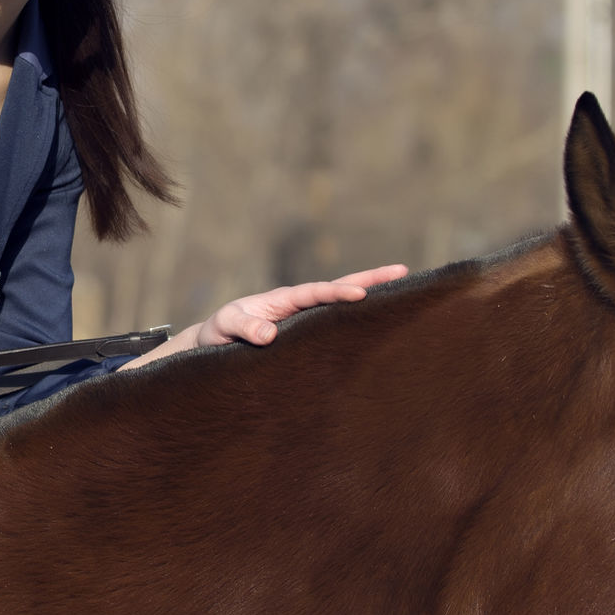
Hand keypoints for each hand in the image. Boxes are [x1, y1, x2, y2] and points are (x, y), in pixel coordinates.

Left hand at [195, 266, 410, 346]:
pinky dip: (356, 321)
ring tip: (403, 292)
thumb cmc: (218, 333)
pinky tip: (377, 325)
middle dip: (370, 281)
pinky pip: (334, 325)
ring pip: (340, 306)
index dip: (338, 293)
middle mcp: (298, 305)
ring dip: (369, 298)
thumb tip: (269, 336)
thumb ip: (244, 329)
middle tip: (403, 271)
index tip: (360, 295)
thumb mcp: (225, 328)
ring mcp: (303, 319)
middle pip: (338, 289)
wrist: (211, 343)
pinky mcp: (304, 336)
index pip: (316, 293)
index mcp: (282, 300)